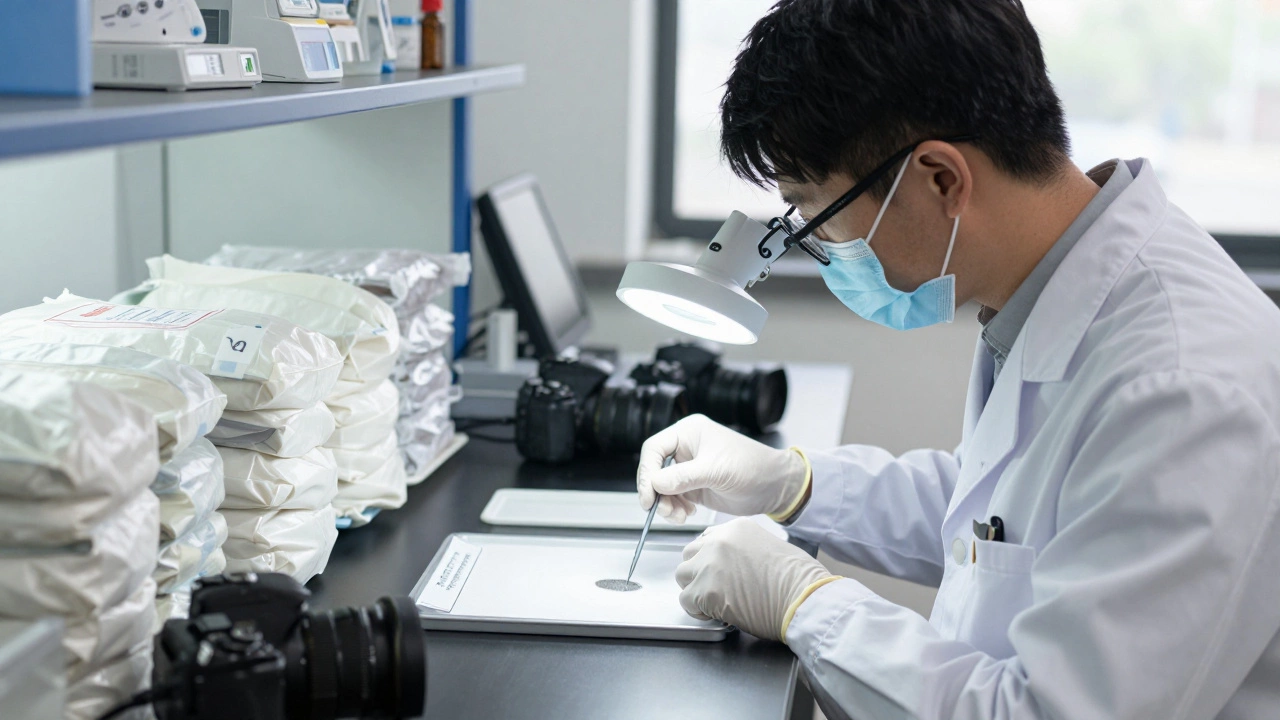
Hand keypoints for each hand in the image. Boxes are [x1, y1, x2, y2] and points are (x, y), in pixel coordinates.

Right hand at [636, 414, 808, 522]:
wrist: (773, 487)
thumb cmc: (751, 467)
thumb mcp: (716, 470)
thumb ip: (684, 477)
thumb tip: (656, 484)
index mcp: (688, 432)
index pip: (654, 448)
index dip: (646, 471)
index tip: (649, 495)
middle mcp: (685, 449)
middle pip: (654, 469)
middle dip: (656, 492)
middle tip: (661, 510)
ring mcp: (688, 469)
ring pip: (661, 488)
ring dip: (665, 504)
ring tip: (679, 515)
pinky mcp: (693, 487)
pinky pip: (672, 498)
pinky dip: (674, 509)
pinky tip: (687, 514)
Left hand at [676, 518, 833, 641]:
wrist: (805, 600)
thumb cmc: (799, 580)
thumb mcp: (771, 547)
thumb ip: (744, 549)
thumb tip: (732, 564)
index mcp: (736, 528)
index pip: (706, 540)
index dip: (711, 560)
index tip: (720, 572)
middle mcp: (718, 541)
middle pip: (690, 555)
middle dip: (699, 572)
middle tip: (716, 588)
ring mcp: (709, 565)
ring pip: (683, 576)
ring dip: (695, 589)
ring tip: (715, 601)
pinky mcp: (705, 591)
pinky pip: (685, 601)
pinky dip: (697, 610)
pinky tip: (715, 613)